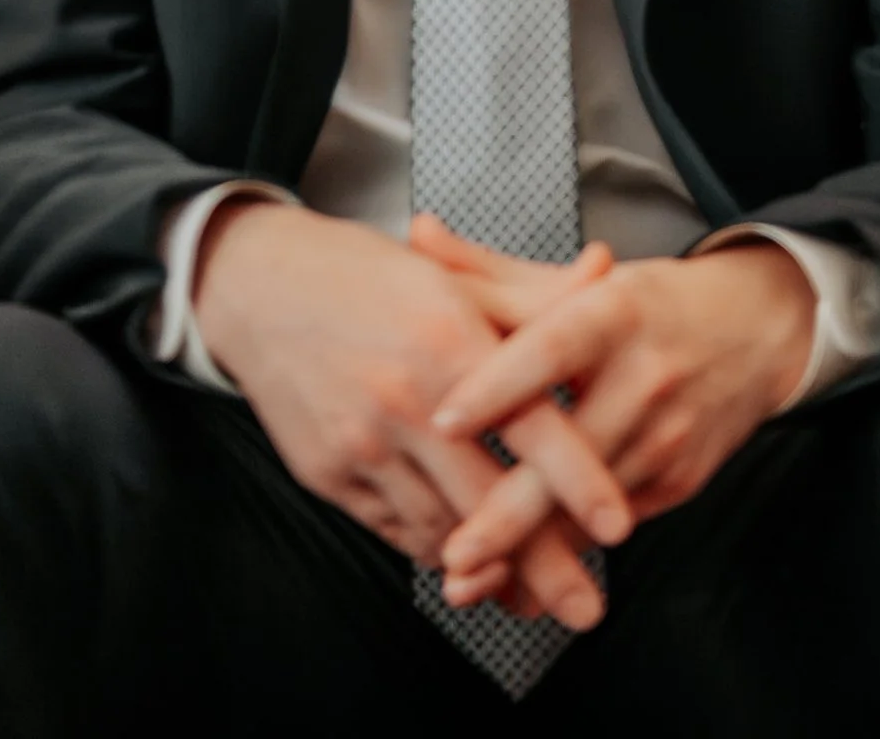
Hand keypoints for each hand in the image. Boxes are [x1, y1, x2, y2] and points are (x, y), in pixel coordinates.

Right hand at [191, 199, 628, 631]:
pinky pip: (395, 530)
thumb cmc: (366, 275)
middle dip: (544, 563)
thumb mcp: (451, 273)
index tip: (620, 526)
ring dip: (488, 566)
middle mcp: (404, 401)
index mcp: (446, 340)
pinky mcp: (327, 476)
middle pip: (488, 502)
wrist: (259, 286)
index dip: (577, 479)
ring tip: (534, 592)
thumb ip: (534, 291)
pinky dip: (436, 548)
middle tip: (588, 609)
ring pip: (441, 529)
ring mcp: (361, 445)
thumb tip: (607, 269)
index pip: (528, 425)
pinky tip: (465, 556)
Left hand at [414, 221, 816, 602]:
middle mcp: (645, 375)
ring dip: (530, 550)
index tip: (442, 420)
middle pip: (571, 451)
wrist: (754, 331)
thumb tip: (418, 233)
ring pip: (591, 504)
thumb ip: (491, 270)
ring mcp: (668, 435)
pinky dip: (566, 551)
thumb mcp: (578, 280)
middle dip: (510, 511)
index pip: (548, 347)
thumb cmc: (647, 304)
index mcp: (613, 311)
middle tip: (453, 551)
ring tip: (467, 580)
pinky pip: (612, 523)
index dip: (496, 385)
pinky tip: (520, 579)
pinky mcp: (680, 481)